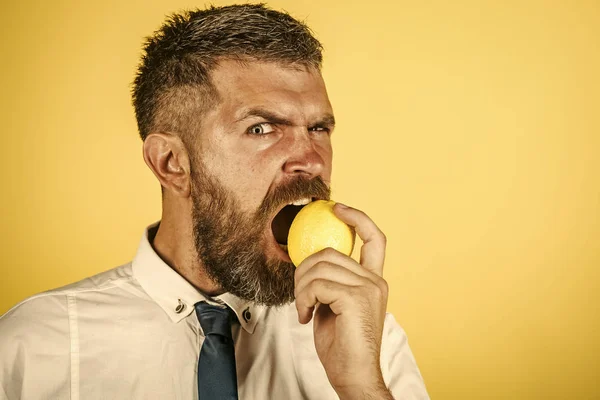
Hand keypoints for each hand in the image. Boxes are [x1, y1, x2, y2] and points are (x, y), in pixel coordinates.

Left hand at [294, 203, 390, 398]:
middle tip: (300, 297)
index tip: (337, 208)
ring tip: (302, 309)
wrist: (354, 376)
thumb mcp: (335, 306)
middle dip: (304, 271)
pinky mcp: (356, 298)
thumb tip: (310, 264)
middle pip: (330, 253)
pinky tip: (305, 316)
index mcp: (373, 280)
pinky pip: (317, 284)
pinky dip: (303, 299)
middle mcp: (375, 280)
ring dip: (301, 288)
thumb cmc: (342, 346)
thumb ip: (331, 283)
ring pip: (319, 267)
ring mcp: (368, 288)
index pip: (375, 238)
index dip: (357, 218)